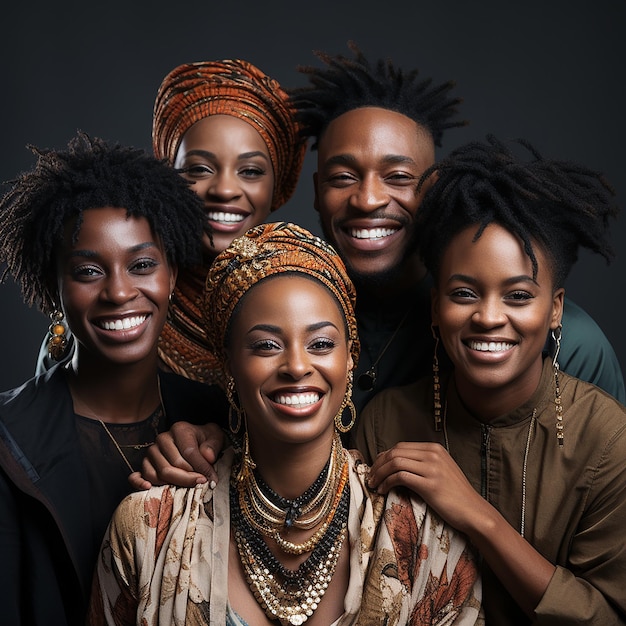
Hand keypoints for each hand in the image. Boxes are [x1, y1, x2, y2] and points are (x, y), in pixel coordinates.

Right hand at [128, 422, 224, 489]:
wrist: (197, 440)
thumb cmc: (206, 440)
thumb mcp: (216, 437)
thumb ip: (213, 446)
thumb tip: (208, 457)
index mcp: (179, 429)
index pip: (189, 453)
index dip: (202, 468)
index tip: (212, 479)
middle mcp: (162, 439)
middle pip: (173, 466)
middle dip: (189, 478)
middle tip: (202, 484)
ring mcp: (152, 452)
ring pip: (159, 474)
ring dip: (175, 484)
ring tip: (188, 486)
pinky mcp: (145, 464)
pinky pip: (139, 475)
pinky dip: (141, 483)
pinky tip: (149, 488)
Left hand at [367, 441, 486, 533]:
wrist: (473, 511)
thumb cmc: (455, 494)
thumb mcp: (440, 470)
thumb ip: (423, 462)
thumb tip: (396, 463)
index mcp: (434, 448)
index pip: (400, 446)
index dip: (384, 456)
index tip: (376, 468)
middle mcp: (432, 454)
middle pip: (395, 452)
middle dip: (378, 464)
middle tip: (370, 477)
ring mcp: (432, 468)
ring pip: (395, 462)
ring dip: (379, 473)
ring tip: (373, 484)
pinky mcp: (430, 483)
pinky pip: (400, 477)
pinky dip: (387, 483)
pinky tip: (383, 491)